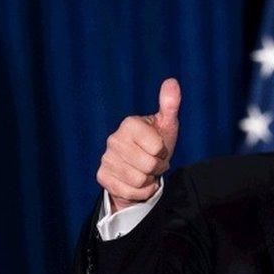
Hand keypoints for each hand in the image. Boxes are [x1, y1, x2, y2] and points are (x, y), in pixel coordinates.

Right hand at [97, 78, 180, 212]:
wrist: (142, 168)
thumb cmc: (157, 144)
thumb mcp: (167, 125)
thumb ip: (170, 104)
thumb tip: (172, 81)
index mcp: (129, 124)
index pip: (156, 147)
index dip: (163, 152)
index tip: (159, 149)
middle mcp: (113, 139)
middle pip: (148, 165)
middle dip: (157, 168)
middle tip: (153, 162)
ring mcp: (106, 158)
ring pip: (139, 180)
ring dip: (149, 180)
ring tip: (145, 171)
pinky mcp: (102, 176)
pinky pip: (129, 192)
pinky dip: (140, 192)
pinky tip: (139, 183)